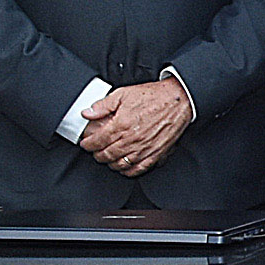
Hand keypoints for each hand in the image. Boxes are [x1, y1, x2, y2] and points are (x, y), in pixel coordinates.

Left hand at [78, 79, 194, 175]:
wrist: (178, 101)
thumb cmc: (154, 97)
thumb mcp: (123, 94)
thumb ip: (103, 105)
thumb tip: (87, 113)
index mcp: (121, 125)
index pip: (97, 141)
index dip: (88, 144)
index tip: (85, 143)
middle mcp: (132, 140)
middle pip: (106, 155)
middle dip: (97, 154)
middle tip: (95, 151)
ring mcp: (144, 149)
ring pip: (120, 164)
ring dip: (110, 163)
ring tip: (107, 158)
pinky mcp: (156, 154)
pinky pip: (138, 169)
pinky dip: (128, 170)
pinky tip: (124, 166)